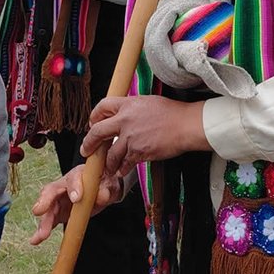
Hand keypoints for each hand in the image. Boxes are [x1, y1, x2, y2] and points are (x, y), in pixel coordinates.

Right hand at [28, 165, 124, 245]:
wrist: (104, 190)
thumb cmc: (105, 184)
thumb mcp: (110, 185)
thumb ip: (106, 190)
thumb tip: (102, 196)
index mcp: (78, 174)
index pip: (74, 178)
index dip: (74, 187)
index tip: (76, 198)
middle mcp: (64, 185)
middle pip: (52, 191)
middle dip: (45, 201)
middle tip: (39, 211)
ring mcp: (59, 199)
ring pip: (48, 208)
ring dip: (44, 222)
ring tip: (41, 235)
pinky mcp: (58, 213)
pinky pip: (49, 221)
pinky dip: (42, 231)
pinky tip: (36, 240)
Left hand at [80, 95, 208, 179]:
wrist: (186, 125)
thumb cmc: (173, 113)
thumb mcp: (149, 102)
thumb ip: (133, 108)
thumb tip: (125, 114)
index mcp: (128, 104)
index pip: (102, 107)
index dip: (94, 116)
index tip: (93, 124)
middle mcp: (125, 120)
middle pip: (97, 132)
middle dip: (89, 144)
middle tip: (86, 151)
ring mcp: (131, 137)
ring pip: (110, 154)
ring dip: (108, 163)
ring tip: (109, 167)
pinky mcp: (139, 151)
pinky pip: (125, 163)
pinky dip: (122, 169)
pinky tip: (122, 171)